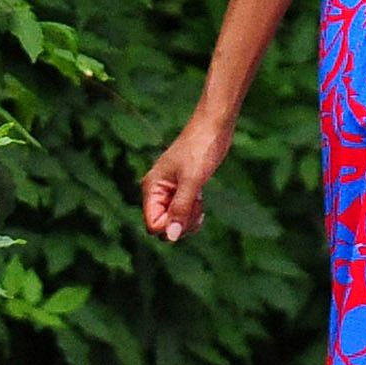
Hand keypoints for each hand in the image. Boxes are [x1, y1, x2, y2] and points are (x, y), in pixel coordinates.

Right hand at [141, 113, 233, 242]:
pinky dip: (193, 212)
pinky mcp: (182, 189)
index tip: (188, 211)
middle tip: (196, 208)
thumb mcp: (192, 181)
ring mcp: (169, 192)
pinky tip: (201, 200)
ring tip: (199, 202)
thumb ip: (180, 208)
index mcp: (151, 188)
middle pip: (163, 226)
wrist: (213, 127)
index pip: (153, 224)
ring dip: (188, 219)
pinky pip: (182, 212)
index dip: (171, 226)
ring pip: (174, 221)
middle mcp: (156, 192)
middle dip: (181, 224)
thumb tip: (170, 237)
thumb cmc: (201, 149)